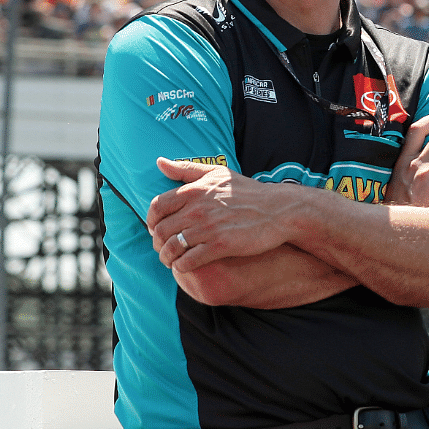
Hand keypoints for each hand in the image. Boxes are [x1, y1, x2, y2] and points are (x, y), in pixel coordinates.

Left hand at [147, 158, 297, 271]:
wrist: (278, 210)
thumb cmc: (248, 192)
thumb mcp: (218, 173)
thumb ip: (187, 169)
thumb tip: (160, 162)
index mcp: (194, 191)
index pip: (156, 207)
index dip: (151, 221)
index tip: (157, 228)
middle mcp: (197, 209)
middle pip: (161, 230)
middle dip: (157, 243)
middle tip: (163, 248)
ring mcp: (208, 228)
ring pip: (172, 248)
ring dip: (167, 258)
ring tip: (172, 261)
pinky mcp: (220, 246)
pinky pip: (188, 261)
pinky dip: (182, 267)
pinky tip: (186, 266)